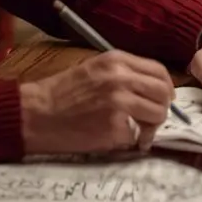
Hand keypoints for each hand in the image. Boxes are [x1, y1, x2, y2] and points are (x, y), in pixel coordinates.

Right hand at [19, 50, 173, 154]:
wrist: (36, 113)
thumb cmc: (61, 92)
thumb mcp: (94, 69)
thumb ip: (124, 74)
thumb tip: (151, 88)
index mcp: (116, 61)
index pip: (158, 70)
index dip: (165, 86)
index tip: (163, 97)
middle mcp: (121, 78)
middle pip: (163, 92)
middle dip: (162, 107)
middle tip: (152, 118)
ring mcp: (119, 102)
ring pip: (157, 114)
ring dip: (152, 126)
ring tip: (139, 131)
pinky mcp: (114, 126)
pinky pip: (138, 134)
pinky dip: (135, 140)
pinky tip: (122, 139)